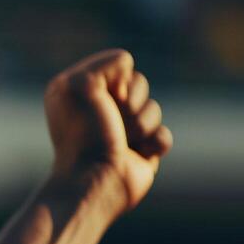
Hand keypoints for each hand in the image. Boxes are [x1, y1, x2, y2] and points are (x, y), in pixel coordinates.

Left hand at [43, 49, 172, 213]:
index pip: (120, 66)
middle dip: (132, 103)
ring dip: (141, 125)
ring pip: (154, 110)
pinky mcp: (141, 152)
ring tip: (123, 143)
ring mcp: (121, 131)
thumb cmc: (84, 135)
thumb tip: (128, 67)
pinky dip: (155, 143)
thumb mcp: (81, 85)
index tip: (101, 100)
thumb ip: (106, 63)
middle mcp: (100, 109)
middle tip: (113, 123)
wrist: (94, 181)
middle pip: (140, 84)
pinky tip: (138, 154)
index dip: (117, 81)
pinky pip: (164, 135)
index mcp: (80, 91)